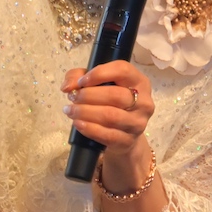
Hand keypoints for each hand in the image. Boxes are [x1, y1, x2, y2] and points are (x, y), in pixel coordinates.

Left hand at [61, 62, 154, 188]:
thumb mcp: (96, 84)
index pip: (123, 70)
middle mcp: (144, 101)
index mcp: (139, 81)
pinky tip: (78, 124)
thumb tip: (68, 86)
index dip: (100, 73)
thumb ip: (78, 76)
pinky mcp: (129, 140)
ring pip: (110, 116)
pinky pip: (108, 135)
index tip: (82, 81)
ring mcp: (138, 123)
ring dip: (85, 112)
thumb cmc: (110, 103)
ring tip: (70, 110)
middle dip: (88, 95)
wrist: (123, 135)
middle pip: (115, 95)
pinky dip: (89, 128)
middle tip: (73, 97)